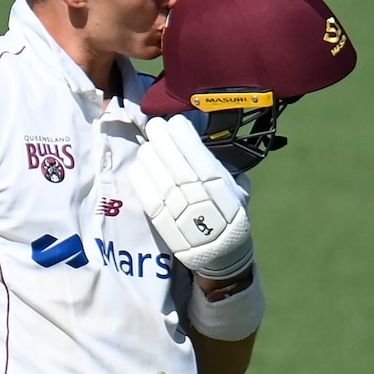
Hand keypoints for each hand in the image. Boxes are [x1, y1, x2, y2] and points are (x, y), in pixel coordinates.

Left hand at [130, 115, 253, 278]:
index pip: (197, 154)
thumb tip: (196, 140)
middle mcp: (199, 197)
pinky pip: (147, 197)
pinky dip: (140, 178)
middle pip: (174, 162)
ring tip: (147, 144)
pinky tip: (138, 165)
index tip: (175, 122)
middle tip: (155, 125)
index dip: (183, 135)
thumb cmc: (228, 213)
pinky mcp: (163, 224)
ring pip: (158, 176)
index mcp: (220, 187)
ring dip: (149, 155)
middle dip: (162, 139)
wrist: (222, 252)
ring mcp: (179, 211)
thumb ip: (217, 166)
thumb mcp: (235, 187)